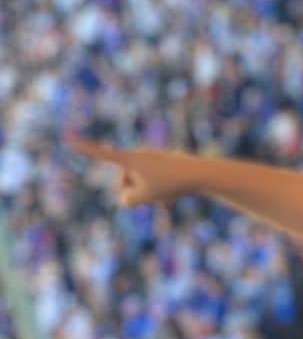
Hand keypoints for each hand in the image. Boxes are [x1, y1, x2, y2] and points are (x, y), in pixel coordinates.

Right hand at [65, 136, 201, 206]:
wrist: (199, 173)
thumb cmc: (171, 184)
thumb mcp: (143, 197)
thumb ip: (126, 200)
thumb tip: (126, 198)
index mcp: (129, 159)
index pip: (101, 154)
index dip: (83, 148)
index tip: (67, 138)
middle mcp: (137, 155)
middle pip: (125, 182)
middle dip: (137, 191)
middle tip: (157, 188)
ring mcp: (148, 160)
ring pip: (140, 185)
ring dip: (151, 192)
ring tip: (167, 188)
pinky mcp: (159, 165)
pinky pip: (152, 185)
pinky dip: (161, 191)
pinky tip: (174, 190)